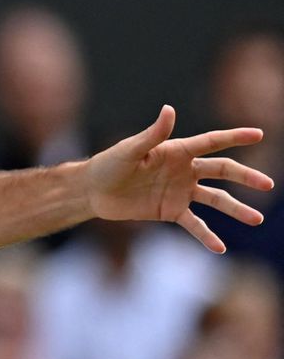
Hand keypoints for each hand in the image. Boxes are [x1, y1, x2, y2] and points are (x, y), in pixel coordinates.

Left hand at [85, 105, 274, 251]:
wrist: (93, 191)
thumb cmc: (109, 164)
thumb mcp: (130, 150)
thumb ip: (153, 134)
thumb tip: (169, 109)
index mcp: (177, 151)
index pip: (211, 142)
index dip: (234, 137)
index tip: (259, 134)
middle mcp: (184, 170)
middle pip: (222, 171)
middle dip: (245, 177)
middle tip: (268, 184)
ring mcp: (180, 192)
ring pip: (215, 200)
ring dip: (236, 209)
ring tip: (257, 219)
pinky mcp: (170, 211)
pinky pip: (194, 224)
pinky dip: (207, 236)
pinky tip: (220, 248)